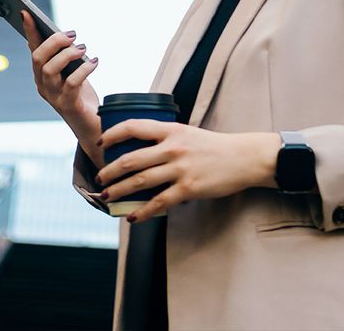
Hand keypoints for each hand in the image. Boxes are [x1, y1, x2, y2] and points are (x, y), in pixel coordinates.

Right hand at [21, 11, 101, 152]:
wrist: (92, 125)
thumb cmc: (82, 95)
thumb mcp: (72, 72)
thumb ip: (65, 57)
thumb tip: (63, 36)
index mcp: (42, 74)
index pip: (33, 49)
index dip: (29, 31)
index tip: (27, 13)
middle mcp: (43, 85)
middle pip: (38, 59)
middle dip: (53, 42)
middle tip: (72, 34)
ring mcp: (53, 96)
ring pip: (50, 70)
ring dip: (66, 55)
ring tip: (82, 48)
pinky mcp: (67, 105)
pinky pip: (72, 83)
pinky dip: (83, 69)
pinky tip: (94, 62)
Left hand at [95, 120, 280, 221]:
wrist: (244, 158)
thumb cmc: (215, 146)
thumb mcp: (188, 133)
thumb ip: (167, 139)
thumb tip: (142, 152)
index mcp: (171, 129)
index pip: (133, 127)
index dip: (113, 134)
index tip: (101, 142)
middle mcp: (172, 147)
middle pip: (131, 159)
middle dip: (110, 170)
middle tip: (99, 177)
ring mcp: (180, 168)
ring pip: (140, 181)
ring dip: (119, 190)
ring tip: (107, 196)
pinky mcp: (188, 188)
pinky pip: (159, 202)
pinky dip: (143, 211)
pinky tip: (133, 216)